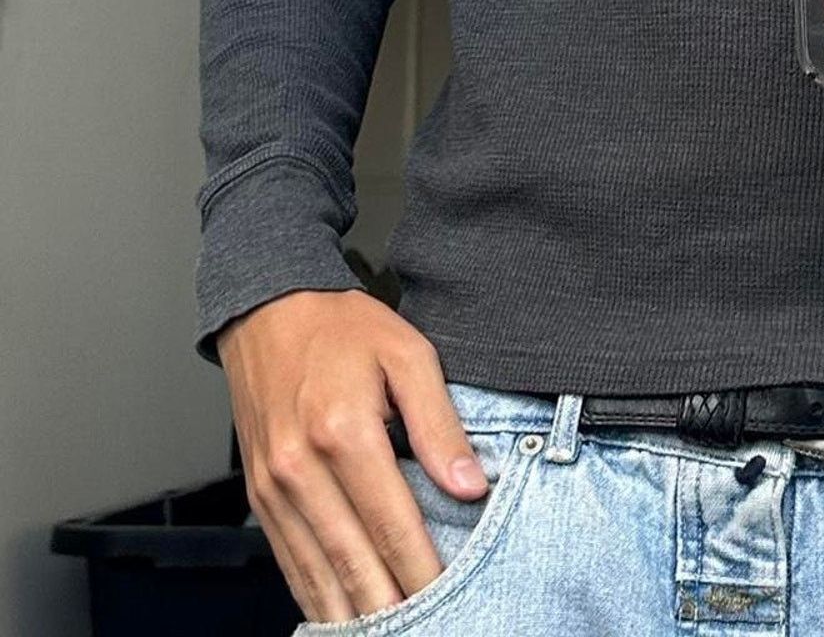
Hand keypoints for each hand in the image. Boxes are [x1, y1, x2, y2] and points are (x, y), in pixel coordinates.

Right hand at [218, 289, 487, 622]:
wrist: (268, 310)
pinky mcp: (260, 496)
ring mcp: (274, 488)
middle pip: (353, 563)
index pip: (393, 525)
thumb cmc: (342, 327)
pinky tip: (342, 615)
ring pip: (316, 575)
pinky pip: (289, 561)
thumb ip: (440, 423)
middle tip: (429, 627)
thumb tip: (470, 484)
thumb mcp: (409, 355)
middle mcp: (300, 469)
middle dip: (392, 607)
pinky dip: (316, 595)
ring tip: (390, 633)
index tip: (454, 599)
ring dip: (353, 614)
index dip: (424, 572)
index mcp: (342, 433)